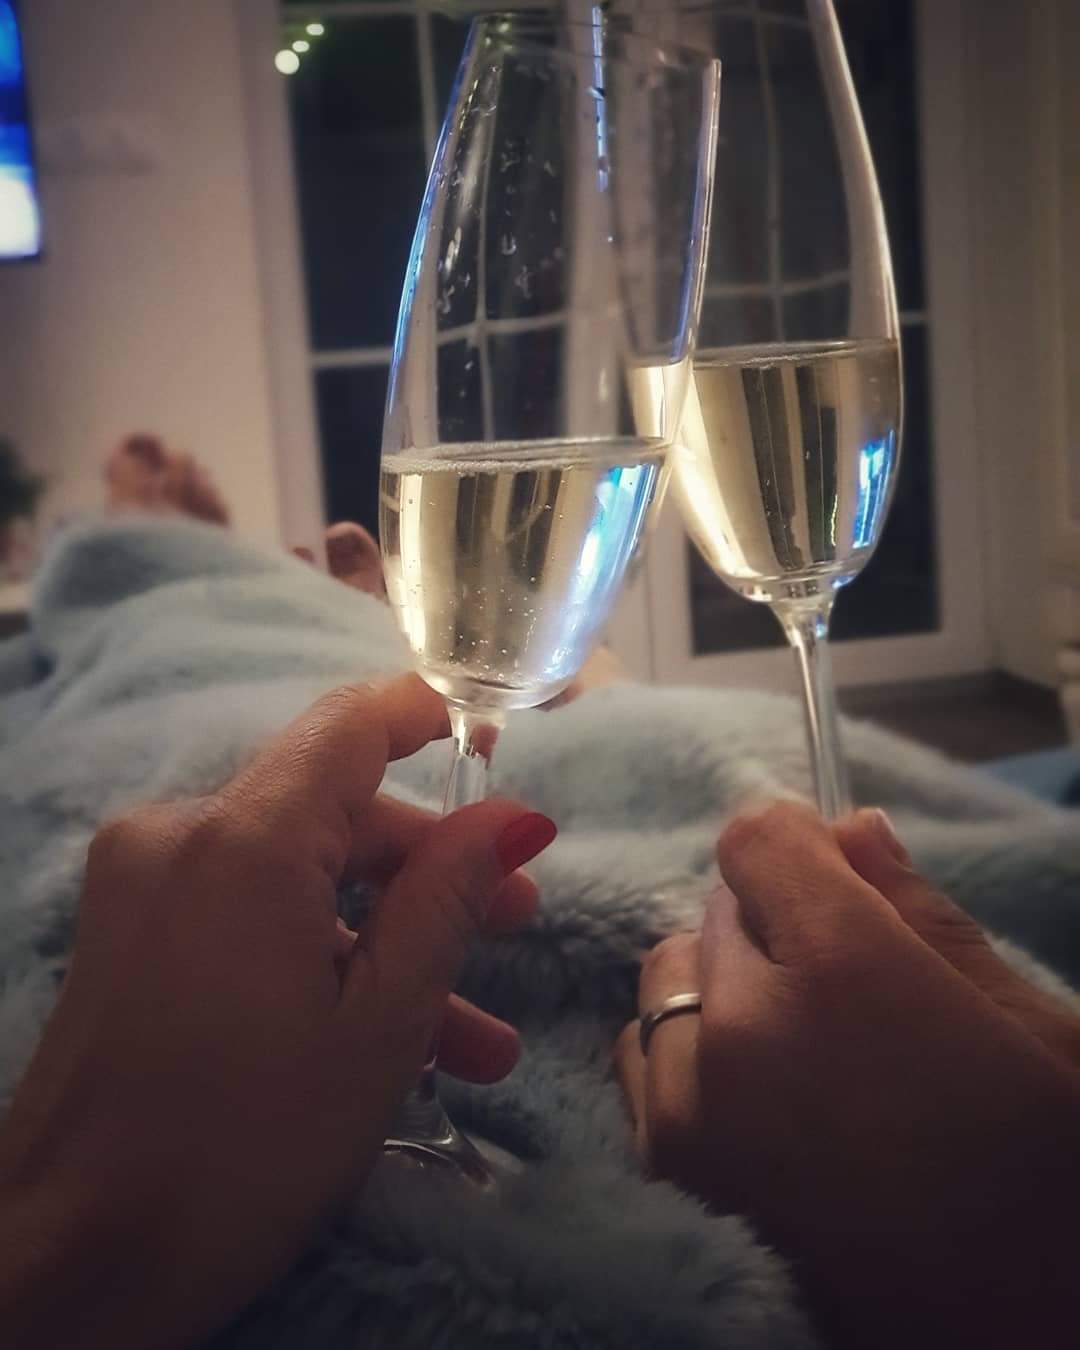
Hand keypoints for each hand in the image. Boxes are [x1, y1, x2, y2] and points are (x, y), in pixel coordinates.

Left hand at [0, 676, 555, 1349]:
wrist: (65, 1262)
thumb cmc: (245, 1145)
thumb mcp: (378, 1026)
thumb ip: (447, 900)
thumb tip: (512, 817)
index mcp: (245, 839)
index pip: (349, 726)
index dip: (427, 717)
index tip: (496, 742)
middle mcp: (182, 835)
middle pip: (330, 811)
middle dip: (429, 867)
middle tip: (517, 921)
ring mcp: (144, 886)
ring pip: (295, 879)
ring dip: (386, 939)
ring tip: (477, 1039)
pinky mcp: (128, 937)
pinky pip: (246, 918)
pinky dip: (318, 959)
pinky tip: (389, 1044)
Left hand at [616, 802, 1079, 1349]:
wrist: (1009, 1337)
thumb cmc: (1046, 1177)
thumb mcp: (1026, 1025)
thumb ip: (922, 912)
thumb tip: (849, 827)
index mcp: (844, 972)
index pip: (756, 839)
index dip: (799, 845)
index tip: (834, 874)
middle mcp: (743, 1025)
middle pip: (720, 907)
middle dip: (776, 921)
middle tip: (843, 984)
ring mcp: (691, 1102)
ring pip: (671, 972)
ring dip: (724, 982)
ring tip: (798, 1043)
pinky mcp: (668, 1165)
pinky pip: (644, 1051)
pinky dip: (687, 1048)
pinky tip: (757, 1091)